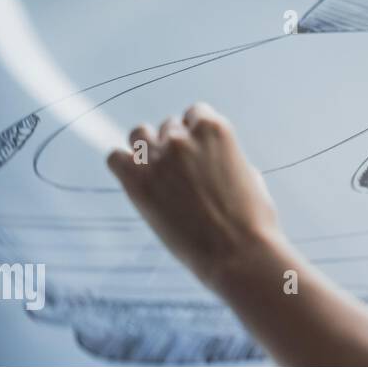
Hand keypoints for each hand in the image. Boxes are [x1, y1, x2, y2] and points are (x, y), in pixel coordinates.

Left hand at [106, 102, 280, 287]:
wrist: (237, 253)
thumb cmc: (252, 219)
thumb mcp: (248, 174)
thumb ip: (223, 157)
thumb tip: (209, 159)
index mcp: (215, 130)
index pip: (195, 113)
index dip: (197, 133)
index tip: (199, 151)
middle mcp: (183, 138)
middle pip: (168, 127)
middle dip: (175, 145)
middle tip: (182, 173)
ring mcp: (158, 159)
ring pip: (139, 135)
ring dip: (147, 149)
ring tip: (158, 174)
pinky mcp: (137, 183)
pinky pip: (115, 158)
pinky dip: (123, 166)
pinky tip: (137, 182)